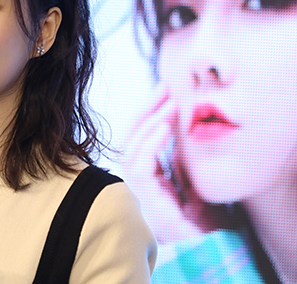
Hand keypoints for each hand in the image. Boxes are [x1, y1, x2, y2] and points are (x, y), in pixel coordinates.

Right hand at [122, 85, 202, 243]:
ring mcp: (140, 193)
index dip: (147, 114)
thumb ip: (179, 165)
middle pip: (130, 139)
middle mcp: (138, 184)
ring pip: (130, 150)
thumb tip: (173, 137)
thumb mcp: (192, 185)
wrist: (206, 251)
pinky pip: (140, 169)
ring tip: (168, 104)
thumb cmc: (202, 225)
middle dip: (144, 111)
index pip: (138, 139)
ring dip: (148, 123)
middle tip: (163, 87)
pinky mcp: (147, 202)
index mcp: (148, 179)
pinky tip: (164, 128)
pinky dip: (149, 145)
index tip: (164, 93)